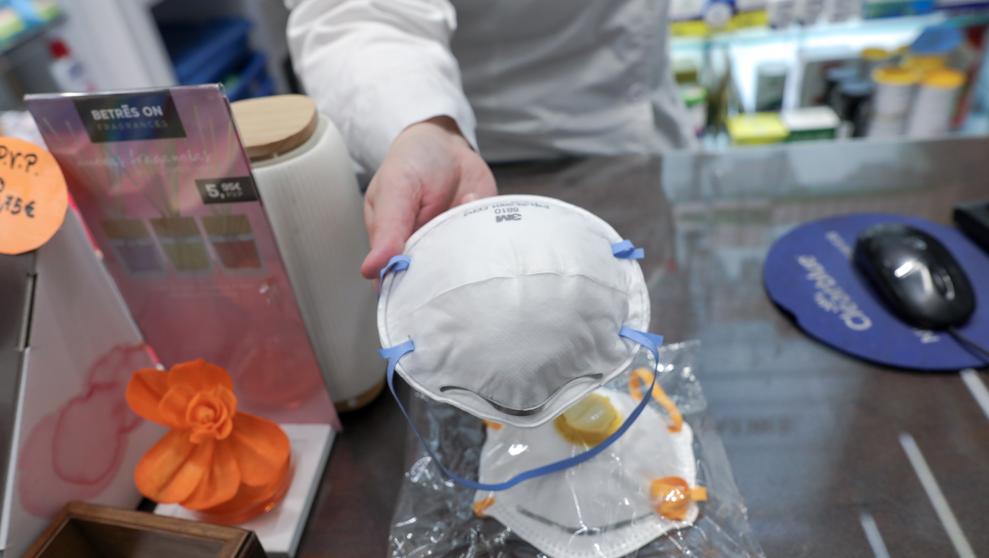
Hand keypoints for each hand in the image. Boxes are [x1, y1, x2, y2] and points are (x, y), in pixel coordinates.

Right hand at [360, 116, 496, 278]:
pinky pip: (487, 247)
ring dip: (467, 244)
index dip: (408, 294)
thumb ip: (387, 230)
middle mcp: (424, 253)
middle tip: (447, 239)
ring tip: (460, 203)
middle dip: (444, 273)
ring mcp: (453, 247)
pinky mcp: (478, 236)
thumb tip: (370, 269)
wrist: (446, 142)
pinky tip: (474, 200)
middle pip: (434, 283)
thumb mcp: (395, 189)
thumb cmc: (412, 163)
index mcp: (393, 247)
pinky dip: (486, 229)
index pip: (398, 285)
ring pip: (464, 269)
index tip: (421, 288)